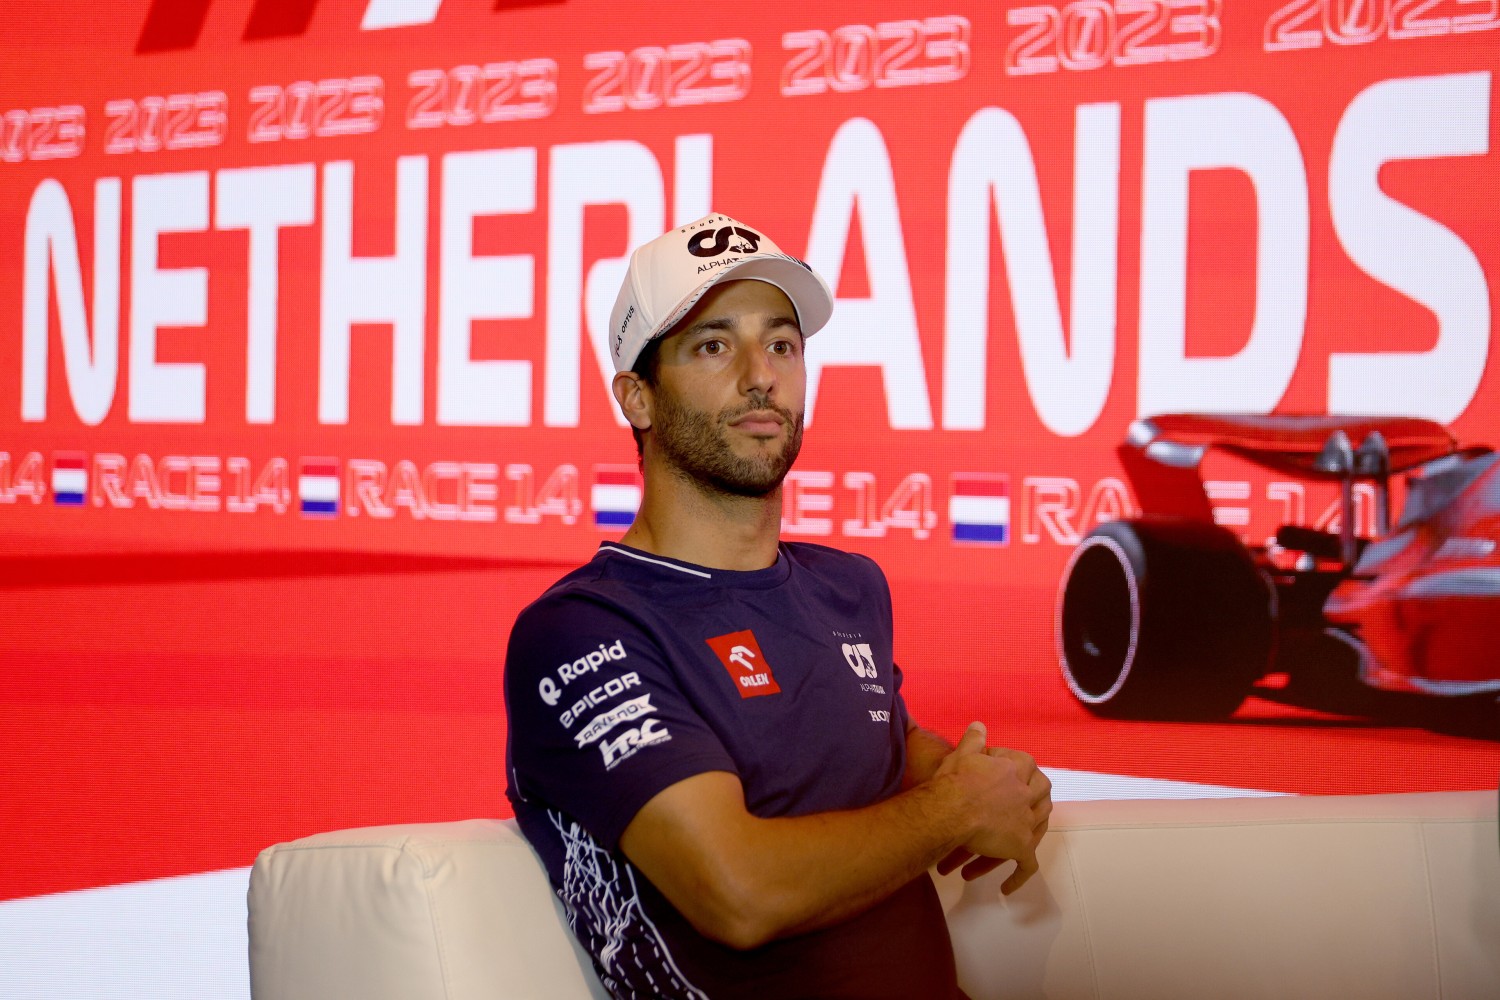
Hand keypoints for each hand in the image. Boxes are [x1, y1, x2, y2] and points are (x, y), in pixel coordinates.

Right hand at [932, 722, 1052, 893]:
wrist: (951, 809)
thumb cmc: (955, 780)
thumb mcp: (963, 754)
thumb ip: (975, 739)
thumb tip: (980, 725)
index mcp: (1014, 769)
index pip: (1027, 762)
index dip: (1021, 764)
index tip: (1007, 767)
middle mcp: (1026, 794)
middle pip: (1044, 791)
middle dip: (1040, 794)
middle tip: (1030, 798)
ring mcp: (1025, 822)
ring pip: (1041, 825)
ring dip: (1036, 828)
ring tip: (1026, 835)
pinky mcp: (1019, 847)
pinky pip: (1026, 866)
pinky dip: (1017, 877)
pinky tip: (1007, 888)